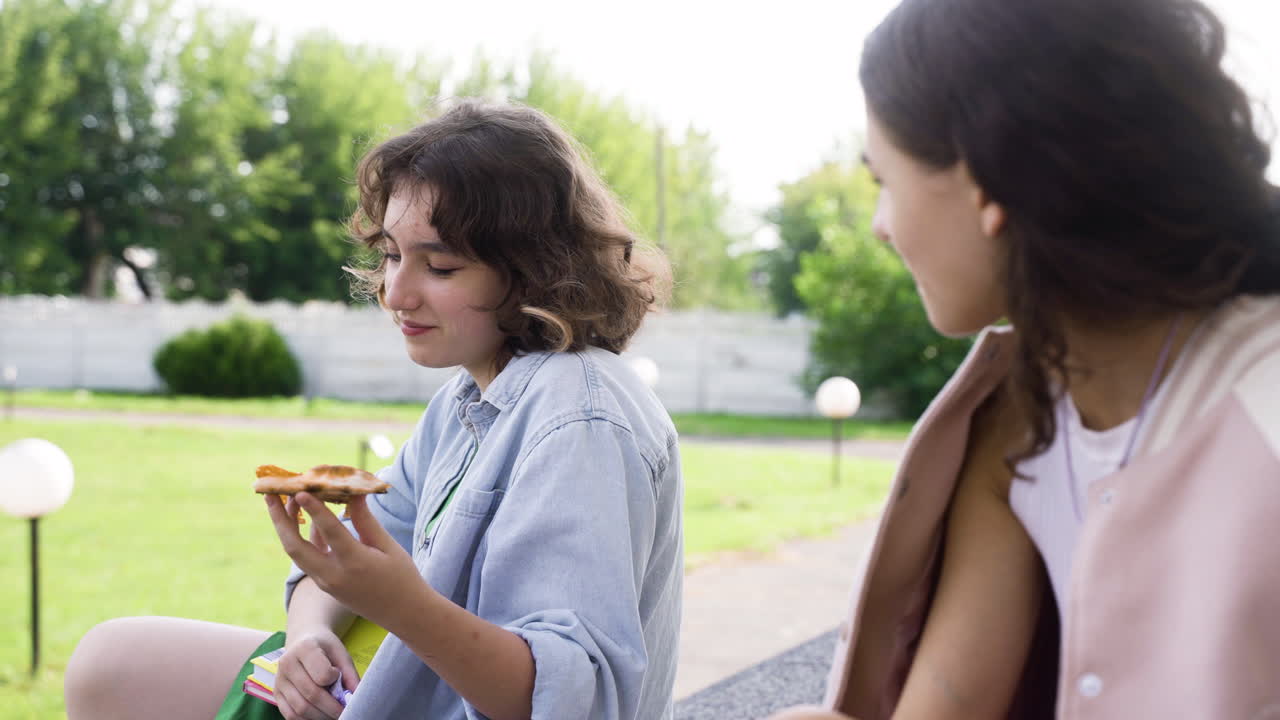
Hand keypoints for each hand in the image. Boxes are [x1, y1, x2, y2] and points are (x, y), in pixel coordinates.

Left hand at [265, 493, 428, 632]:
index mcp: (355, 563)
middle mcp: (333, 575)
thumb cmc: (401, 576)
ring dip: (286, 527)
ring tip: (283, 501)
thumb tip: (352, 493)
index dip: (314, 509)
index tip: (301, 490)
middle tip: (269, 494)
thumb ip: (365, 520)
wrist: (402, 614)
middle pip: (295, 546)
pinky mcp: (324, 585)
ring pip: (296, 553)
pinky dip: (302, 537)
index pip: (329, 532)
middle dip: (279, 519)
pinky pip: (307, 558)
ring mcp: (325, 582)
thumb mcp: (387, 546)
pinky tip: (304, 519)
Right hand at [274, 629, 355, 719]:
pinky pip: (290, 715)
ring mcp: (279, 680)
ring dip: (320, 717)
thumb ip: (349, 674)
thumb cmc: (324, 648)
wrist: (303, 640)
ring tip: (334, 715)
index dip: (335, 682)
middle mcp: (287, 664)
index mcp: (305, 648)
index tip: (340, 680)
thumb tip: (357, 697)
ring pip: (299, 709)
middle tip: (345, 713)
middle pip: (311, 695)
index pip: (322, 674)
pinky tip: (319, 715)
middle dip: (332, 708)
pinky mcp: (276, 693)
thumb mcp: (340, 653)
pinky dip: (307, 719)